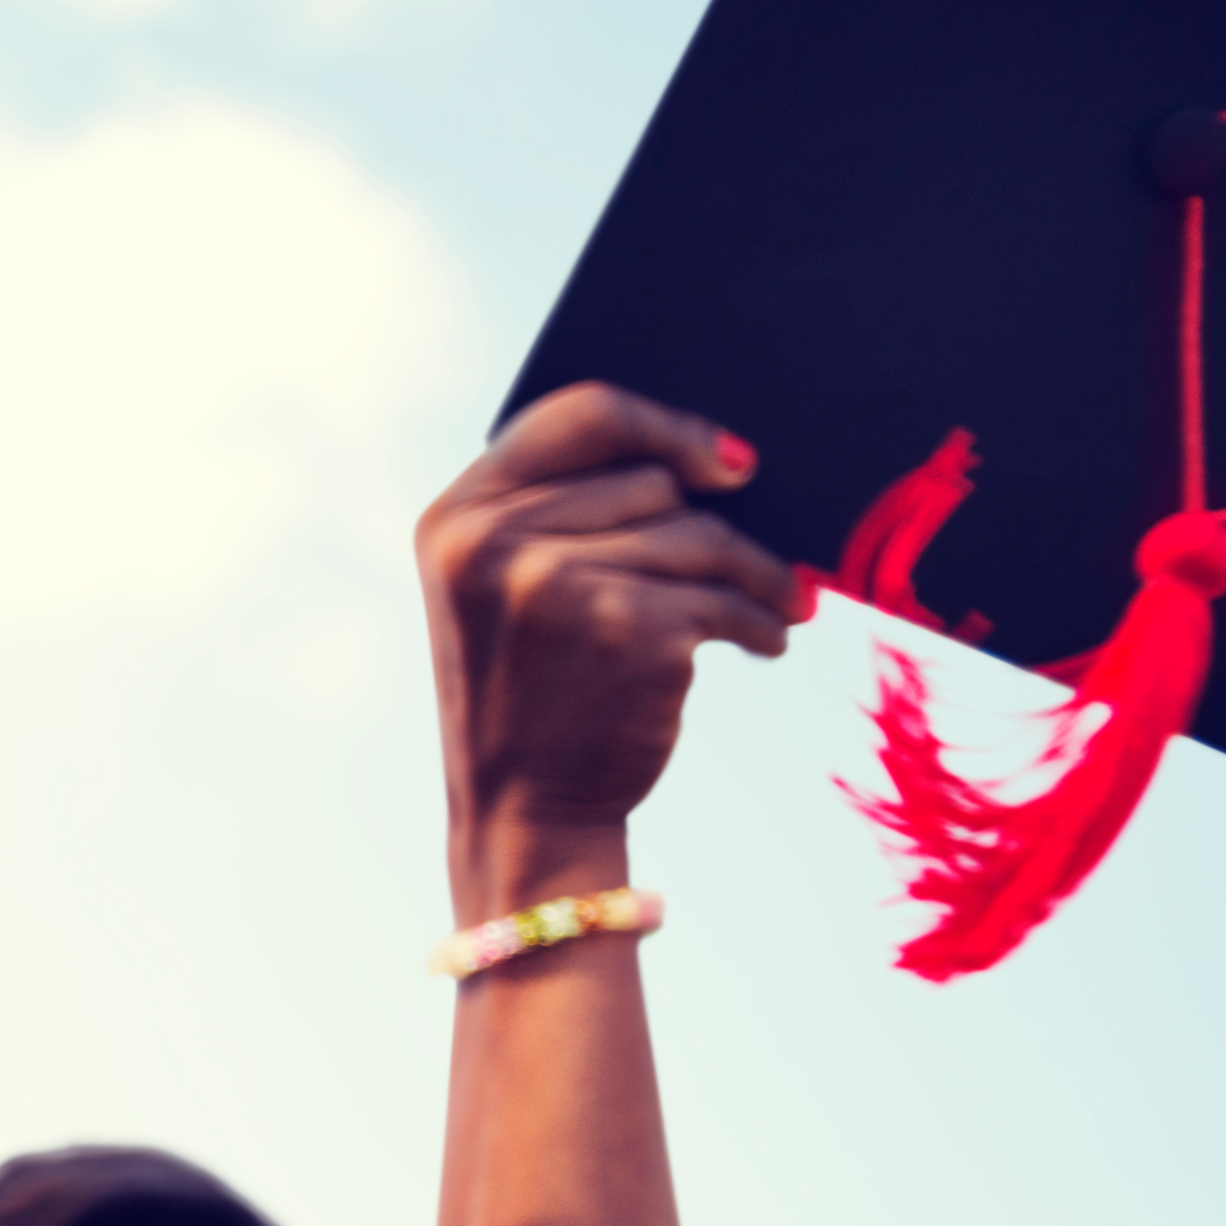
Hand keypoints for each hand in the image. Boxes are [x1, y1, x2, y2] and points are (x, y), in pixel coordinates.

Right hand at [423, 382, 799, 899]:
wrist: (524, 812)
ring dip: (754, 574)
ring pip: (704, 535)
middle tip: (736, 566)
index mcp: (455, 519)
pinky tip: (761, 644)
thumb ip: (564, 509)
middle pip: (654, 479)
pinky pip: (729, 595)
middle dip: (709, 522)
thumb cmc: (532, 692)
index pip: (580, 413)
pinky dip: (762, 620)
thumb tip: (728, 458)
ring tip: (769, 606)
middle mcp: (495, 543)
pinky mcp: (628, 628)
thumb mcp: (502, 586)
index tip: (726, 463)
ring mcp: (558, 584)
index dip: (664, 425)